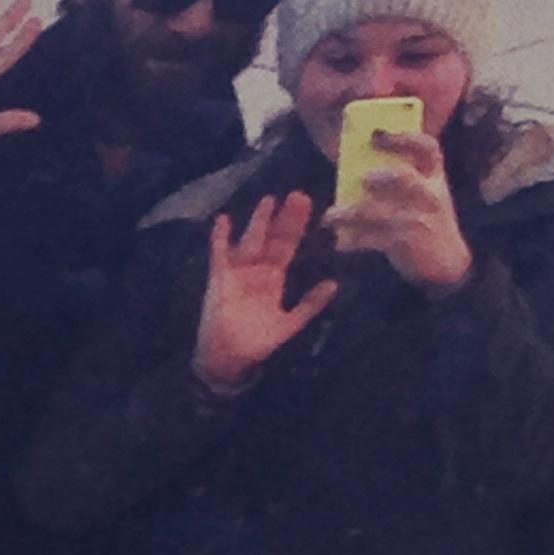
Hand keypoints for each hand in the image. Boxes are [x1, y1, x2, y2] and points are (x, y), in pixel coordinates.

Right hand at [192, 192, 338, 390]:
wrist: (229, 359)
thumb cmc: (257, 341)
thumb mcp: (289, 324)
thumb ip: (310, 305)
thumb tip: (334, 284)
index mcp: (273, 278)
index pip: (288, 246)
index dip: (298, 227)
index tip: (311, 206)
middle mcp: (256, 270)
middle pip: (272, 239)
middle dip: (285, 219)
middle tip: (299, 195)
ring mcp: (237, 272)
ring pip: (250, 242)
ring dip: (259, 222)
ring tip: (269, 200)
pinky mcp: (219, 279)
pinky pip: (219, 255)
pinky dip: (220, 239)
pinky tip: (224, 220)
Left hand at [324, 126, 473, 293]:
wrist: (447, 263)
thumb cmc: (427, 222)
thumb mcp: (425, 195)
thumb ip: (404, 178)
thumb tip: (358, 167)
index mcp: (434, 177)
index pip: (428, 147)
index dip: (405, 137)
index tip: (378, 134)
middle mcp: (429, 195)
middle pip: (405, 177)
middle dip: (381, 175)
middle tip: (364, 178)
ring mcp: (418, 220)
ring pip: (379, 212)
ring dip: (350, 214)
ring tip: (330, 216)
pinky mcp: (406, 242)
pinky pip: (374, 239)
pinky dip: (354, 240)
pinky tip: (341, 243)